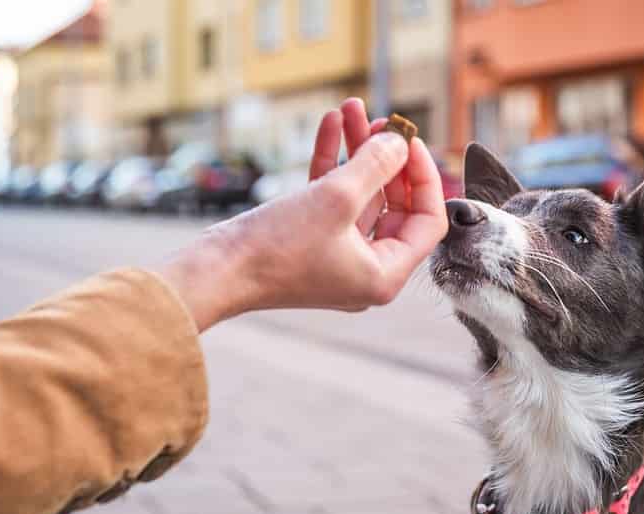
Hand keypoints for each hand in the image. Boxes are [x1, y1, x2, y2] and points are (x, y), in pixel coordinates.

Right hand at [158, 99, 448, 330]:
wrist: (215, 272)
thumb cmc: (276, 250)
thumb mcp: (336, 199)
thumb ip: (375, 166)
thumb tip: (400, 142)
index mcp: (384, 275)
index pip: (427, 223)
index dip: (424, 178)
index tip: (410, 142)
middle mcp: (367, 270)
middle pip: (395, 206)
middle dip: (387, 158)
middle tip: (382, 122)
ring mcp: (339, 257)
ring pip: (361, 197)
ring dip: (358, 152)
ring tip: (351, 110)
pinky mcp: (312, 243)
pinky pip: (332, 200)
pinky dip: (332, 165)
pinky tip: (330, 126)